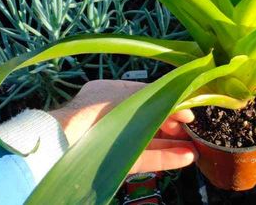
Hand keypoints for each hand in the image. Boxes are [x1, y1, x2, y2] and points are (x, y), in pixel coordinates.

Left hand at [48, 80, 196, 173]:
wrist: (59, 143)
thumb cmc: (90, 111)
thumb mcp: (125, 95)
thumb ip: (151, 97)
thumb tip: (176, 102)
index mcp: (108, 93)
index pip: (145, 95)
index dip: (168, 100)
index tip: (187, 107)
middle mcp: (110, 116)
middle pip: (148, 120)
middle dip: (172, 125)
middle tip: (192, 129)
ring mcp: (112, 141)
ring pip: (147, 141)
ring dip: (173, 145)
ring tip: (195, 148)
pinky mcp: (113, 162)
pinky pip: (143, 158)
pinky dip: (164, 159)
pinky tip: (185, 158)